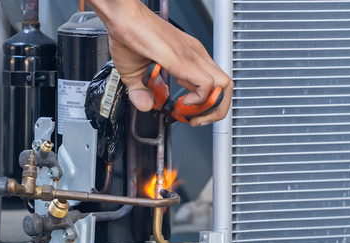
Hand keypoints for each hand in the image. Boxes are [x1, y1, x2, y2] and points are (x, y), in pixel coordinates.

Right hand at [87, 0, 232, 126]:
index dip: (208, 105)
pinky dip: (198, 100)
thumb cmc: (130, 37)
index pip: (216, 84)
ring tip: (191, 113)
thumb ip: (141, 93)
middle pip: (226, 86)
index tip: (189, 113)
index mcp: (190, 57)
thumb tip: (147, 106)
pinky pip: (205, 84)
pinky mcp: (182, 60)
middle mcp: (195, 55)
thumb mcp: (134, 75)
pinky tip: (182, 102)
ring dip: (210, 108)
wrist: (122, 17)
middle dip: (216, 109)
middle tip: (196, 118)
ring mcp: (191, 56)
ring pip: (223, 86)